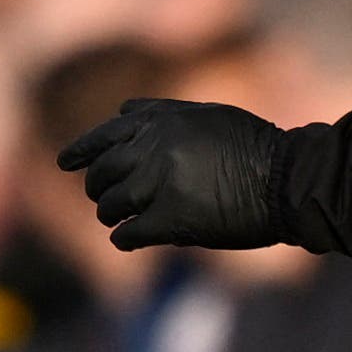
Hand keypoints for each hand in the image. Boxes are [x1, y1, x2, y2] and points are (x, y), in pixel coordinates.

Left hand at [57, 98, 289, 252]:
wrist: (287, 179)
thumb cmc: (254, 145)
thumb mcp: (206, 113)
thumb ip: (161, 113)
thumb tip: (122, 112)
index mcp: (158, 121)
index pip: (103, 136)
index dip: (80, 152)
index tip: (64, 163)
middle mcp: (152, 148)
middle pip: (102, 173)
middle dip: (99, 188)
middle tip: (104, 199)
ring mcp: (158, 184)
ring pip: (110, 204)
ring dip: (111, 213)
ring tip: (119, 219)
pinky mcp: (170, 220)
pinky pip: (128, 233)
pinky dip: (124, 238)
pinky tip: (128, 239)